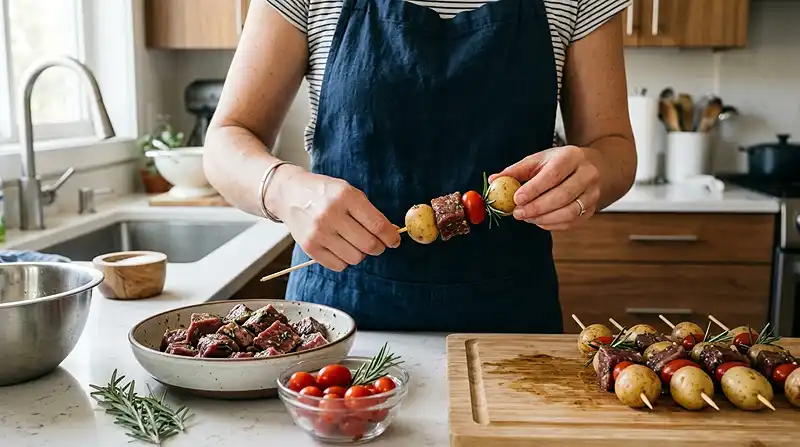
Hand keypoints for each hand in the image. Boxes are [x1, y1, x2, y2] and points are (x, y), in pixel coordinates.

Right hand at [268, 168, 400, 270]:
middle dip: (378, 247)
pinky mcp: (310, 247)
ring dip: (360, 254)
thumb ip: (369, 212)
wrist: (290, 194)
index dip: (390, 237)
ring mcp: (319, 232)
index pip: (377, 225)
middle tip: (377, 244)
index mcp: (346, 197)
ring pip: (355, 257)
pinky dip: (344, 260)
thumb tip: (391, 233)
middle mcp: (331, 214)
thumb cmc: (324, 193)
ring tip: (354, 243)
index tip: (394, 241)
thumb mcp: (349, 192)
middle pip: (368, 244)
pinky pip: (338, 265)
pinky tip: (340, 248)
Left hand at [490, 145, 600, 230]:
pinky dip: (551, 224)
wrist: (590, 167)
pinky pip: (571, 222)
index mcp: (572, 156)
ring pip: (568, 212)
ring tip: (526, 217)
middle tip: (517, 213)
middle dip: (536, 207)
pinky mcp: (591, 210)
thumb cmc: (559, 163)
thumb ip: (516, 171)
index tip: (516, 199)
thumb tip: (493, 180)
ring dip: (543, 218)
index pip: (553, 174)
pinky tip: (538, 220)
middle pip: (562, 196)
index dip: (534, 189)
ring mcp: (592, 194)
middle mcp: (587, 174)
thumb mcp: (538, 160)